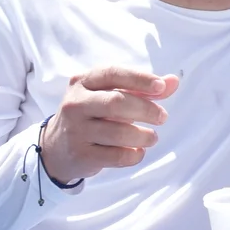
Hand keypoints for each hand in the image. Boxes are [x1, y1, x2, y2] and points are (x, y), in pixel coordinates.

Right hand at [40, 67, 179, 184]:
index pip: (113, 73)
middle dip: (146, 110)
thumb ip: (141, 88)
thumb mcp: (110, 95)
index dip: (139, 79)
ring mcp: (75, 130)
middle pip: (117, 102)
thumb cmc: (93, 115)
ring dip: (144, 136)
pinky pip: (117, 157)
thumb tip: (173, 81)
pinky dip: (134, 155)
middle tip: (162, 117)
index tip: (161, 88)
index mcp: (83, 82)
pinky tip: (137, 151)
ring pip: (119, 133)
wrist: (56, 147)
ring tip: (152, 137)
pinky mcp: (81, 155)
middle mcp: (75, 104)